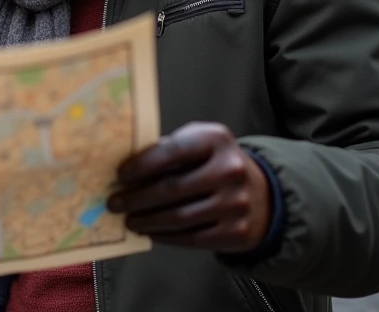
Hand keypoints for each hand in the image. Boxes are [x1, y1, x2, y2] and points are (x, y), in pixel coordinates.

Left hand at [107, 121, 270, 252]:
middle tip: (115, 203)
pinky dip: (166, 236)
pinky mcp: (238, 232)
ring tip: (130, 220)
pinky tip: (152, 232)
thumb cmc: (216, 164)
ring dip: (147, 220)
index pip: (171, 151)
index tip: (120, 176)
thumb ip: (168, 151)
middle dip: (137, 198)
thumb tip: (126, 172)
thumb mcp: (199, 145)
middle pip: (171, 188)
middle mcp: (231, 170)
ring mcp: (237, 203)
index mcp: (216, 139)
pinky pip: (192, 237)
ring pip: (179, 217)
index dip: (141, 165)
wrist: (262, 194)